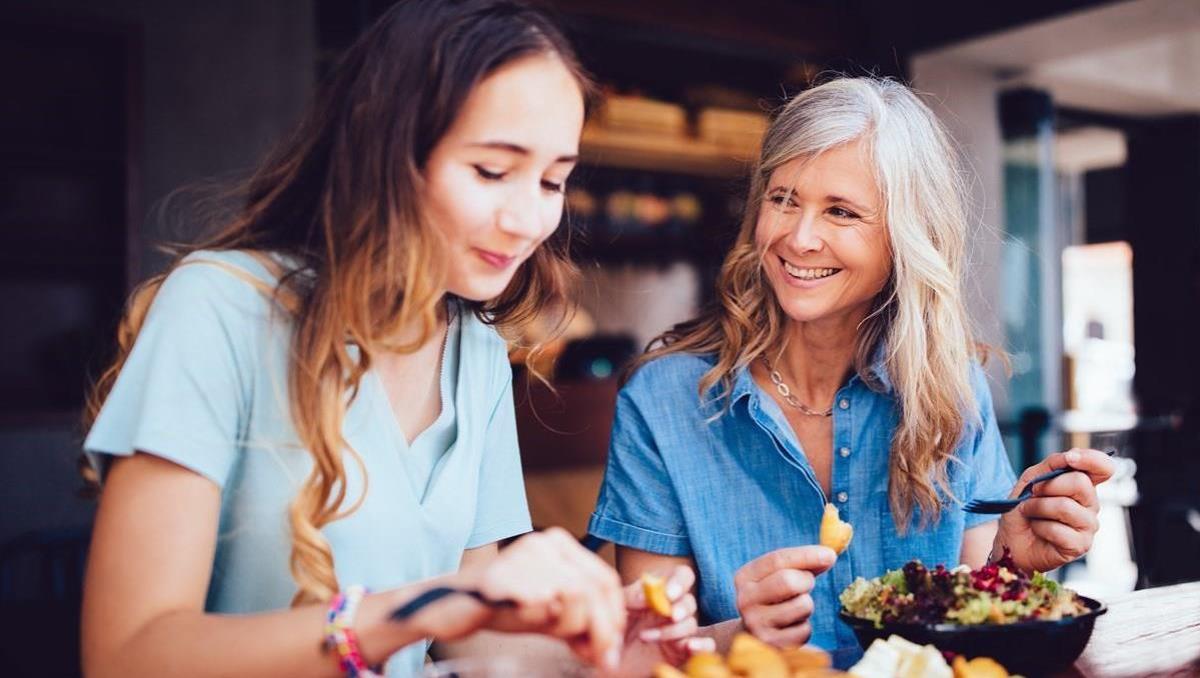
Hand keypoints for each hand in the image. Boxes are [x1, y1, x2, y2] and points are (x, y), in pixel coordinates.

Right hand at [419, 528, 625, 669]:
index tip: (609, 646)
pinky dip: (544, 622)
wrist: (451, 604)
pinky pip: (543, 606)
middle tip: (597, 658)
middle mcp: (545, 543)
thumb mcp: (549, 613)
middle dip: (601, 630)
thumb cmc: (503, 606)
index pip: (605, 579)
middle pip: (594, 589)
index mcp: (559, 543)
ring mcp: (525, 558)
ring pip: (576, 597)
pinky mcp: (506, 578)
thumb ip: (580, 624)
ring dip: (571, 627)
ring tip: (552, 633)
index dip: (613, 616)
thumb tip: (610, 653)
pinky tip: (531, 621)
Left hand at [616, 565, 714, 673]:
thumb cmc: (613, 627)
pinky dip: (703, 645)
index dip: (680, 582)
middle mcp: (672, 608)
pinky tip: (690, 646)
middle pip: (689, 601)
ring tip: (645, 637)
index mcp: (660, 591)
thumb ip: (631, 596)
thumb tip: (646, 596)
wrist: (609, 658)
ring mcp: (678, 630)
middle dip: (681, 608)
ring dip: (672, 631)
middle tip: (670, 615)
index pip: (682, 576)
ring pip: (691, 624)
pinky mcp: (682, 650)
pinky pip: (705, 645)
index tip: (669, 594)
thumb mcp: (618, 607)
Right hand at [733, 545, 835, 647]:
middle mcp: (745, 600)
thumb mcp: (778, 576)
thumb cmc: (774, 598)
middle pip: (788, 581)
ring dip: (807, 605)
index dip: (807, 555)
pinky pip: (804, 630)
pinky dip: (805, 626)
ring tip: (794, 608)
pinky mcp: (772, 644)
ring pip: (802, 605)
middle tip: (806, 584)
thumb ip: (802, 563)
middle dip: (806, 580)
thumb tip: (829, 555)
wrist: (753, 636)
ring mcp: (756, 624)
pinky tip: (792, 627)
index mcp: (744, 577)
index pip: (777, 560)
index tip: (830, 554)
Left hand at [995, 448, 1115, 572]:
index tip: (1070, 458)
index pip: (1103, 468)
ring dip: (1037, 507)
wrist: (1011, 538)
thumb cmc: (1024, 508)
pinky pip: (1058, 530)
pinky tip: (1037, 529)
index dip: (1091, 459)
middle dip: (1048, 486)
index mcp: (1082, 485)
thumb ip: (1052, 464)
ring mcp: (1088, 526)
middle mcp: (1091, 505)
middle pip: (1080, 483)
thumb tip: (1071, 456)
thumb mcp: (1031, 479)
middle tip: (1032, 494)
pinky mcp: (1080, 546)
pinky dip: (1039, 526)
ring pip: (1065, 507)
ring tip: (1029, 512)